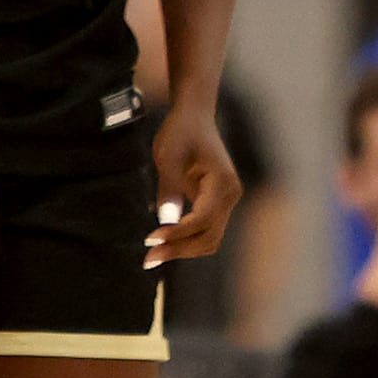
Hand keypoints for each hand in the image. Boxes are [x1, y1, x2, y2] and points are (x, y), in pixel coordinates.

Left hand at [146, 104, 242, 268]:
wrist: (193, 118)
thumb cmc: (180, 132)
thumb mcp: (168, 156)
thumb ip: (169, 188)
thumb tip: (166, 219)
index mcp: (222, 183)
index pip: (202, 220)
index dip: (176, 234)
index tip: (149, 240)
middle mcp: (230, 195)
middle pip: (209, 237)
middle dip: (179, 250)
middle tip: (147, 259)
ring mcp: (225, 201)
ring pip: (209, 239)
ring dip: (182, 250)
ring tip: (152, 256)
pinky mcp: (215, 204)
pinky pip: (204, 230)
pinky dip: (185, 241)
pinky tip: (162, 244)